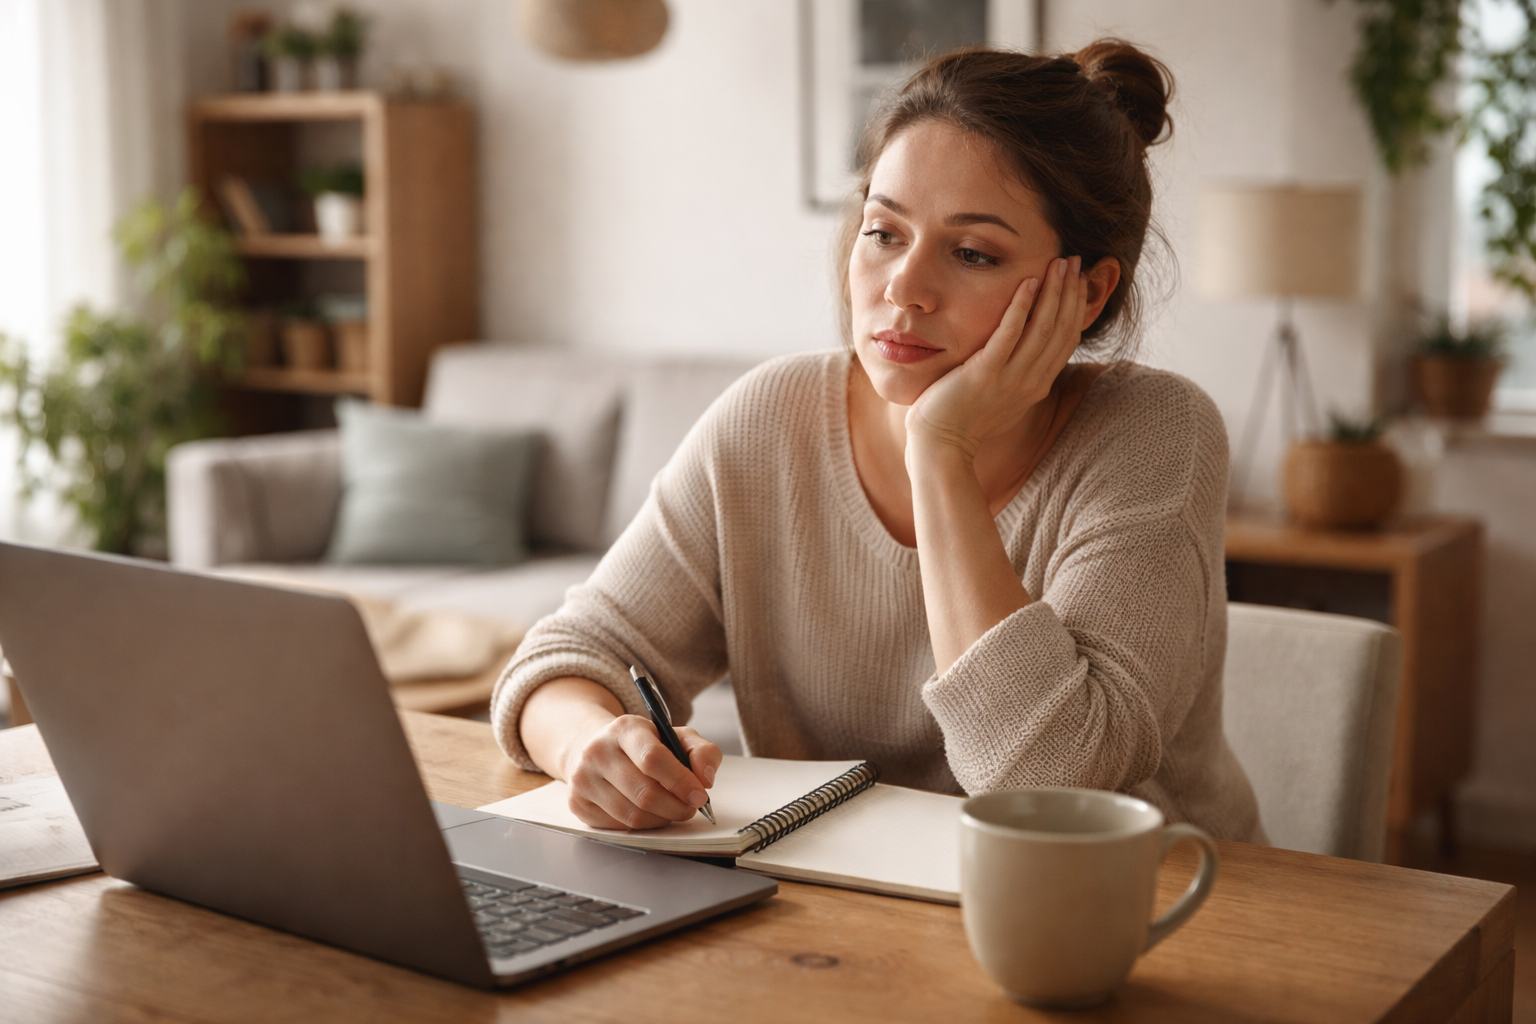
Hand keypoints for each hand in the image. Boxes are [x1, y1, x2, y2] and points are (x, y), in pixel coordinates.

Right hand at [562, 714, 720, 829]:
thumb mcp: (673, 736)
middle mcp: (597, 751)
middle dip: (676, 807)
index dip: (681, 781)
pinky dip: (643, 825)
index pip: (653, 758)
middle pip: (645, 793)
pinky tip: (649, 813)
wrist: (595, 749)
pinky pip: (619, 827)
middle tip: (690, 807)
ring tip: (672, 809)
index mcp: (624, 728)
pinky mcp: (578, 803)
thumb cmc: (641, 745)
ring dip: (662, 819)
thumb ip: (700, 751)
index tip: (700, 795)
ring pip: (633, 815)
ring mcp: (583, 779)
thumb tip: (705, 779)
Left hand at [905, 255, 1087, 460]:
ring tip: (1058, 263)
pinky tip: (1028, 282)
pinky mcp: (985, 374)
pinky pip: (1008, 335)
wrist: (941, 446)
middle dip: (1069, 292)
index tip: (1078, 278)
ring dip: (1053, 292)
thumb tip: (1027, 355)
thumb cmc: (965, 419)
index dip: (1075, 306)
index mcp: (1038, 385)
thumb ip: (1019, 374)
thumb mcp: (1004, 397)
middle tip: (1073, 260)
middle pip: (1060, 329)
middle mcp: (1031, 382)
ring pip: (1042, 329)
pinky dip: (1020, 307)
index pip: (1066, 339)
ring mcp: (1010, 379)